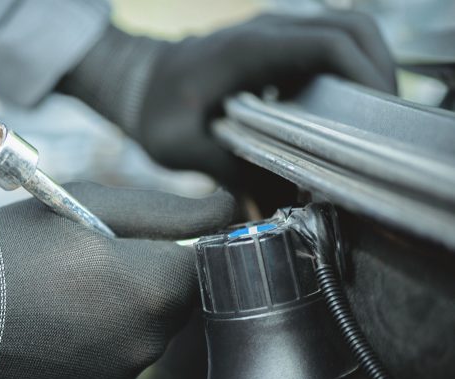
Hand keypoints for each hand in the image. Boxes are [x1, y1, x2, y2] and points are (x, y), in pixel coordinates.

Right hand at [0, 182, 235, 378]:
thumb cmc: (9, 248)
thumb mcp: (88, 203)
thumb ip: (168, 207)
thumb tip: (227, 209)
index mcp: (149, 286)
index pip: (203, 261)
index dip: (179, 242)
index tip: (150, 235)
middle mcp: (144, 341)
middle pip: (176, 302)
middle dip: (150, 277)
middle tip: (96, 258)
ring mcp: (118, 378)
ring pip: (146, 335)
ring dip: (124, 311)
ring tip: (70, 292)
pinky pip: (117, 365)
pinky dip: (100, 345)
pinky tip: (59, 325)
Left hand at [139, 11, 395, 179]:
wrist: (136, 82)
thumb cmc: (152, 111)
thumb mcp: (181, 147)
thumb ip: (228, 173)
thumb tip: (274, 209)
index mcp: (251, 49)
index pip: (331, 44)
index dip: (367, 76)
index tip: (377, 120)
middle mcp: (271, 31)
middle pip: (354, 29)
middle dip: (379, 73)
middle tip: (381, 127)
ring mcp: (276, 35)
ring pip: (345, 36)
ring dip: (365, 73)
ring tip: (365, 126)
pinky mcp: (276, 48)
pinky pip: (325, 51)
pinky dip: (343, 77)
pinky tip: (336, 120)